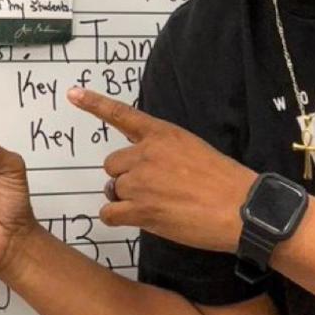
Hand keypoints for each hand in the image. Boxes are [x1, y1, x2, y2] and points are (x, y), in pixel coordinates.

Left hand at [67, 88, 256, 251]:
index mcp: (163, 133)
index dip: (95, 104)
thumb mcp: (194, 149)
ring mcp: (141, 182)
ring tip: (157, 206)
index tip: (73, 94)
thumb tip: (145, 167)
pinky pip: (110, 213)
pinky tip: (139, 220)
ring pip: (113, 189)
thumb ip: (164, 151)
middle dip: (125, 177)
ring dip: (126, 199)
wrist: (241, 208)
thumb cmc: (225, 181)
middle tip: (151, 190)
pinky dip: (118, 218)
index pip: (122, 114)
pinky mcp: (140, 210)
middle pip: (112, 164)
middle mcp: (146, 153)